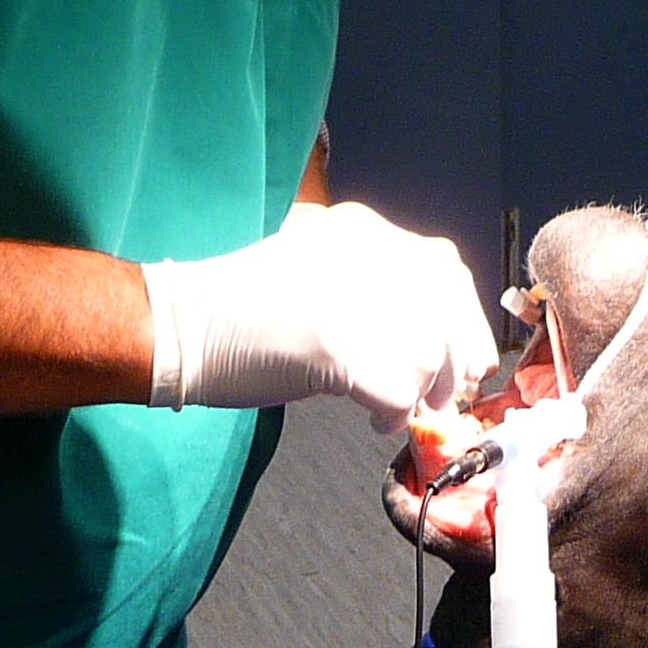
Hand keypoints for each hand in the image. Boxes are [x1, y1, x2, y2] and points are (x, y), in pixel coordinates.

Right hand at [142, 202, 496, 422]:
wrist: (181, 324)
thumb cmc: (241, 305)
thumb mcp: (318, 265)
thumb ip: (375, 282)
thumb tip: (434, 334)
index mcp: (364, 230)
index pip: (445, 267)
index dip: (464, 319)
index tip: (467, 354)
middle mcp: (368, 253)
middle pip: (446, 313)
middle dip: (453, 362)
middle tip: (441, 393)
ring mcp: (354, 300)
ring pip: (428, 358)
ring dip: (421, 393)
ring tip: (395, 406)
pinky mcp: (339, 348)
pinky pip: (399, 393)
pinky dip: (393, 414)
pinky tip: (373, 417)